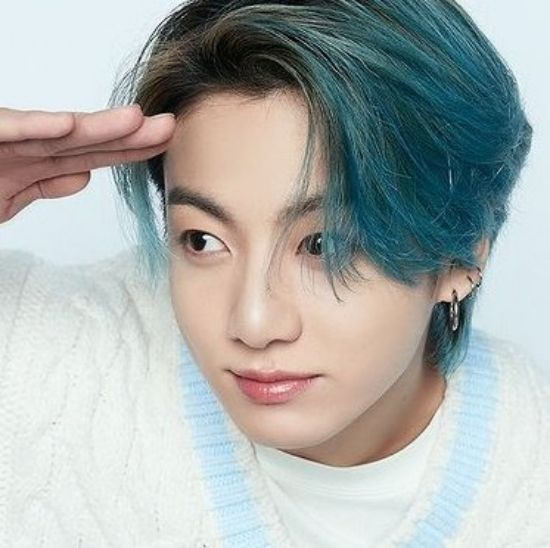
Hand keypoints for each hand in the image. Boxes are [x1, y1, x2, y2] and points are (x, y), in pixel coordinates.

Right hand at [0, 104, 175, 223]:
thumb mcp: (9, 195)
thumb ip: (45, 185)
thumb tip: (83, 177)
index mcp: (39, 162)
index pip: (94, 155)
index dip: (130, 150)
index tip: (165, 143)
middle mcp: (28, 147)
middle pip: (87, 141)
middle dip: (129, 135)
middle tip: (168, 125)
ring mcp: (6, 141)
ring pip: (58, 133)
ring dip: (97, 126)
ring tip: (135, 120)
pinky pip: (8, 130)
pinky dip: (35, 127)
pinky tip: (68, 124)